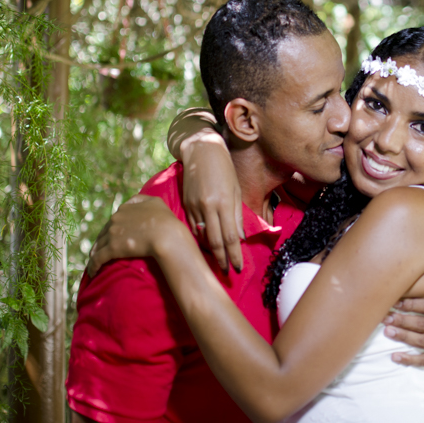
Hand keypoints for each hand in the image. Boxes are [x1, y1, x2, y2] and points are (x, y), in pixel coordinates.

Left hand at [88, 195, 194, 276]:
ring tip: (94, 263)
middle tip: (100, 252)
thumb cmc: (165, 220)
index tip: (111, 237)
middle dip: (101, 242)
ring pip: (98, 246)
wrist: (167, 234)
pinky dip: (92, 266)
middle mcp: (115, 219)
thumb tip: (132, 202)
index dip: (111, 229)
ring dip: (95, 255)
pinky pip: (97, 258)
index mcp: (124, 209)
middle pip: (103, 233)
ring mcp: (113, 234)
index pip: (113, 220)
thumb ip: (142, 199)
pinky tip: (92, 273)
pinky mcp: (112, 249)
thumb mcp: (155, 202)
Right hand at [179, 129, 243, 271]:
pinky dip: (199, 239)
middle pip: (215, 241)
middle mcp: (207, 207)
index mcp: (223, 203)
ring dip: (210, 252)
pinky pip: (192, 227)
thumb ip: (237, 215)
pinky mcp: (185, 204)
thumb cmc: (224, 169)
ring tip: (217, 264)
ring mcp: (193, 206)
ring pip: (201, 236)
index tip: (238, 268)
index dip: (234, 255)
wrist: (201, 151)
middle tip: (227, 273)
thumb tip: (239, 238)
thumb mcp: (236, 190)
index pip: (230, 237)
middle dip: (222, 260)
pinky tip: (204, 247)